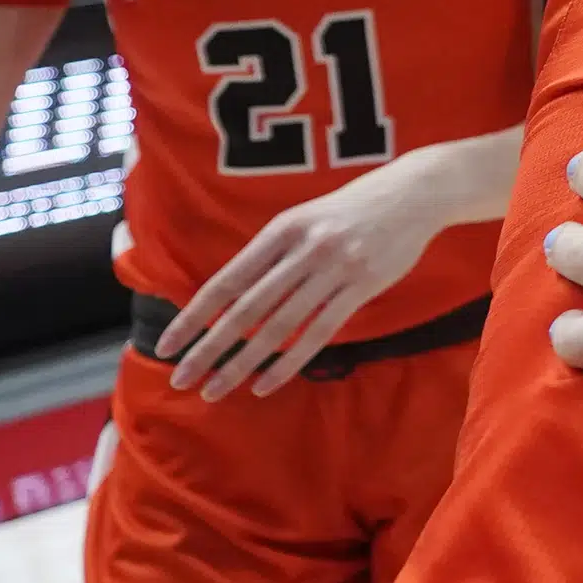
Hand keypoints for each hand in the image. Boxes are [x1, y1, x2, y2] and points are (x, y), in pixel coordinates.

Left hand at [155, 164, 462, 398]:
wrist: (414, 192)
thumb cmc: (353, 208)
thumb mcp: (305, 218)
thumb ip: (274, 253)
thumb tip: (234, 296)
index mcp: (281, 229)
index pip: (227, 281)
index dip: (194, 316)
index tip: (168, 345)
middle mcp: (303, 249)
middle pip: (247, 309)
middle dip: (209, 348)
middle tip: (182, 379)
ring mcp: (334, 268)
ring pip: (279, 326)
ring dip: (244, 363)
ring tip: (217, 390)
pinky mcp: (363, 285)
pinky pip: (320, 332)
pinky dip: (289, 362)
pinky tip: (266, 384)